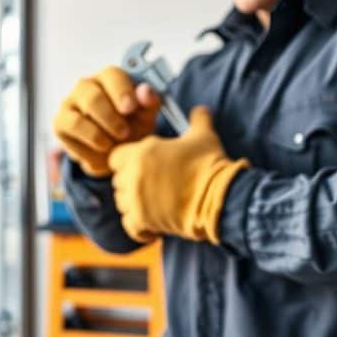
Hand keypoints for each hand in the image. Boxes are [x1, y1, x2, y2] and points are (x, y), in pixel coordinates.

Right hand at [53, 66, 160, 176]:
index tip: (131, 108)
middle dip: (109, 118)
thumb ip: (149, 103)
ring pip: (77, 119)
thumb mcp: (146, 116)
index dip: (121, 91)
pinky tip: (99, 152)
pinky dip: (87, 147)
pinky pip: (71, 136)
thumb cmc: (132, 126)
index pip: (111, 75)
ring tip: (111, 146)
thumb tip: (146, 92)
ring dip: (97, 136)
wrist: (116, 151)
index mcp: (109, 78)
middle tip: (124, 133)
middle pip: (91, 96)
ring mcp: (69, 105)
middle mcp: (86, 87)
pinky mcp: (60, 124)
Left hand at [108, 106, 248, 243]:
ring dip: (134, 204)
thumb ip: (197, 119)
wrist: (221, 197)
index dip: (127, 160)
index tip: (142, 164)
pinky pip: (130, 226)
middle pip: (117, 180)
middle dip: (130, 181)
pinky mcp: (143, 222)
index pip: (116, 157)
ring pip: (121, 203)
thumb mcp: (203, 135)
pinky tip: (152, 224)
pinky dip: (139, 227)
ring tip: (153, 203)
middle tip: (151, 184)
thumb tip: (201, 109)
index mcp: (141, 153)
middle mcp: (133, 177)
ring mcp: (135, 201)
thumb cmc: (209, 164)